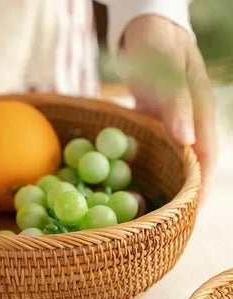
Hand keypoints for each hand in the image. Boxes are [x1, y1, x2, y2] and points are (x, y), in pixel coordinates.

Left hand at [121, 15, 216, 200]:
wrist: (148, 30)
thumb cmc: (158, 46)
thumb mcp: (169, 71)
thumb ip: (178, 105)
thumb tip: (186, 142)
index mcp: (201, 113)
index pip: (207, 159)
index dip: (201, 187)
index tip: (190, 213)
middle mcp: (190, 122)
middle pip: (193, 165)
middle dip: (184, 192)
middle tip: (169, 221)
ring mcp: (174, 122)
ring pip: (176, 159)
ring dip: (168, 183)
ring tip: (155, 208)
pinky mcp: (157, 120)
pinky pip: (158, 148)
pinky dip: (152, 165)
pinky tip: (138, 180)